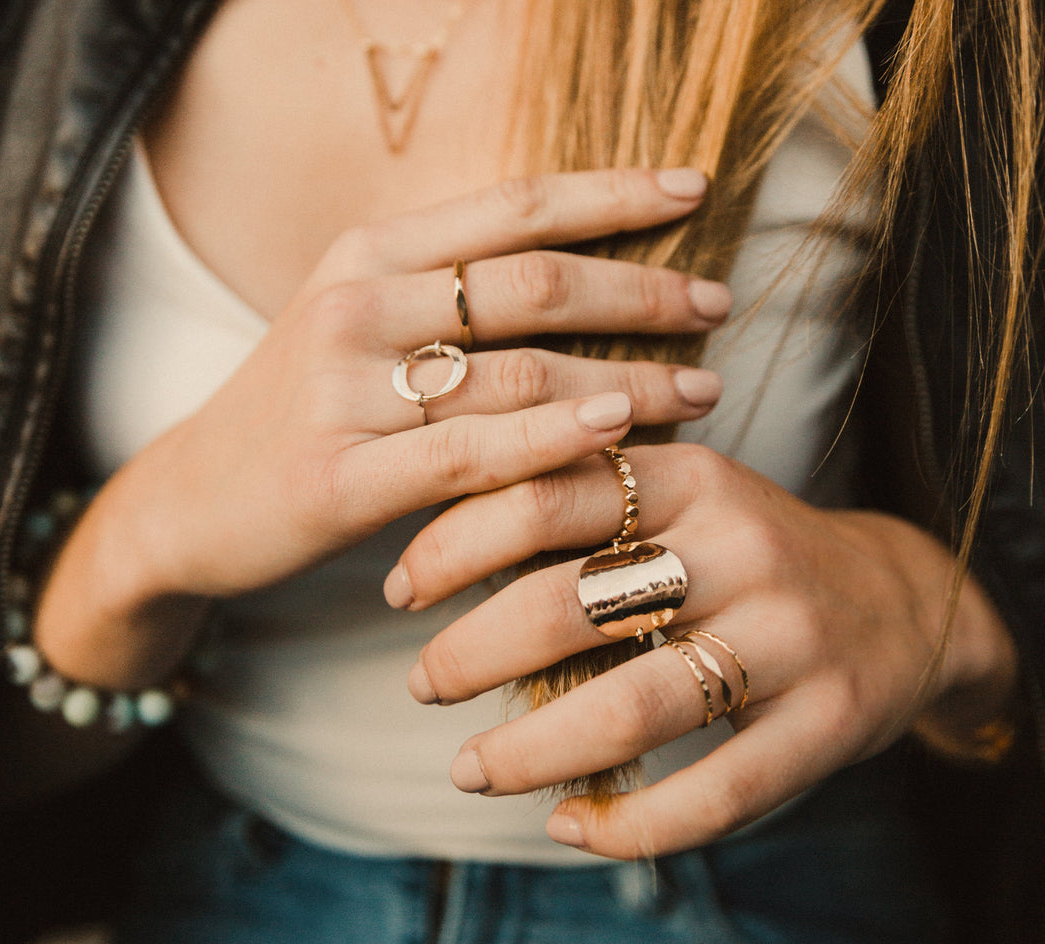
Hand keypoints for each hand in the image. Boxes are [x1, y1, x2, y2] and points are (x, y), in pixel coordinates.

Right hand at [38, 167, 727, 682]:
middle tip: (720, 305)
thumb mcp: (360, 323)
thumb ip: (449, 293)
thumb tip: (578, 277)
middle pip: (532, 283)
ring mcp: (345, 389)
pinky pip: (469, 453)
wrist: (189, 497)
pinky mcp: (340, 476)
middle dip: (642, 292)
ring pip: (517, 371)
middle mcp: (358, 303)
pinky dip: (552, 439)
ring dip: (628, 377)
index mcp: (371, 253)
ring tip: (703, 388)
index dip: (613, 193)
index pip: (515, 205)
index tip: (695, 189)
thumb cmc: (301, 407)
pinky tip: (618, 432)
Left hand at [396, 442, 1019, 857]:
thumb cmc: (749, 549)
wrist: (901, 602)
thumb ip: (589, 502)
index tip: (399, 588)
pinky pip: (712, 794)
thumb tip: (444, 547)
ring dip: (529, 749)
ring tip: (468, 769)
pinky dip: (626, 823)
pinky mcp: (828, 723)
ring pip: (631, 708)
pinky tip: (567, 825)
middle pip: (570, 603)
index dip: (454, 542)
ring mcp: (789, 637)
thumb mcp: (683, 495)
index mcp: (692, 476)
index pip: (547, 493)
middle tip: (421, 682)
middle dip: (469, 651)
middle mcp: (741, 546)